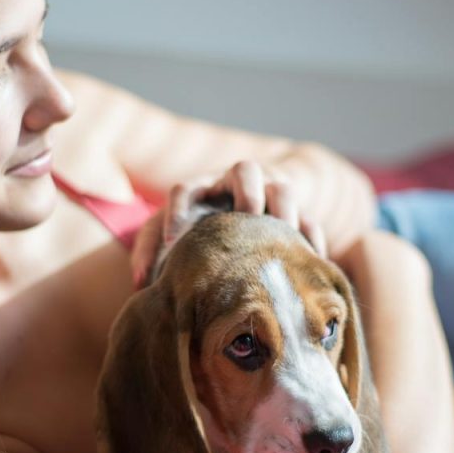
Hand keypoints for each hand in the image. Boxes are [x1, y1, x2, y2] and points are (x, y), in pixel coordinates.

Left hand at [130, 160, 327, 286]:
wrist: (245, 224)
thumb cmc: (200, 235)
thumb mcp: (174, 238)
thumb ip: (152, 253)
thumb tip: (141, 283)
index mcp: (202, 190)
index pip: (185, 189)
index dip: (177, 210)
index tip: (174, 241)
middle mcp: (237, 185)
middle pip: (245, 169)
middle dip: (247, 190)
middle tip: (249, 214)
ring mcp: (271, 196)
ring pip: (284, 187)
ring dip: (285, 208)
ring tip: (285, 235)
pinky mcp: (298, 215)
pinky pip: (310, 219)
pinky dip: (311, 237)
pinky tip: (312, 261)